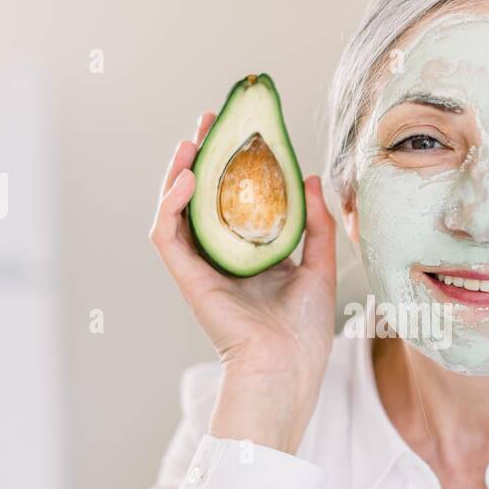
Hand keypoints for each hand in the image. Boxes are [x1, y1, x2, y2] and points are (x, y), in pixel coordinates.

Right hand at [150, 112, 336, 453]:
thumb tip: (311, 177)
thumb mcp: (320, 266)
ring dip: (178, 172)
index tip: (241, 130)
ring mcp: (201, 267)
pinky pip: (168, 234)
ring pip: (177, 210)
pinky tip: (187, 178)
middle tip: (211, 120)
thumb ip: (316, 224)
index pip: (234, 199)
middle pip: (202, 197)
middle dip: (202, 156)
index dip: (233, 164)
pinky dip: (171, 204)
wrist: (288, 367)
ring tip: (191, 141)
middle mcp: (221, 258)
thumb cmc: (305, 331)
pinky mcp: (187, 278)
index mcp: (250, 255)